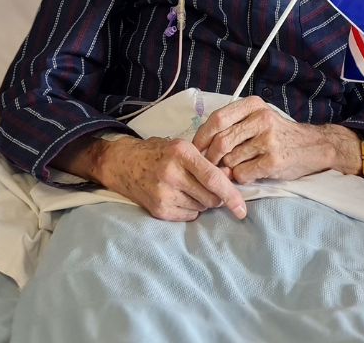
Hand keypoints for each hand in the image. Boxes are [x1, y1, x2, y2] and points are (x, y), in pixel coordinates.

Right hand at [87, 135, 245, 221]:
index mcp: (181, 153)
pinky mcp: (158, 209)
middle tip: (207, 188)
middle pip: (210, 197)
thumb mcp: (181, 147)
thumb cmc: (156, 153)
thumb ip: (205, 162)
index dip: (231, 195)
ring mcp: (163, 193)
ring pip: (201, 208)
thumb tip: (231, 179)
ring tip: (186, 189)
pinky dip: (190, 209)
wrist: (121, 163)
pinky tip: (178, 197)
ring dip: (201, 202)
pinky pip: (188, 216)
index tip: (242, 209)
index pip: (213, 179)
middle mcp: (171, 173)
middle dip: (217, 197)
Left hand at [193, 96, 360, 183]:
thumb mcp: (258, 118)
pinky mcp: (273, 161)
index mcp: (254, 106)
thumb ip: (233, 125)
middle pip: (220, 141)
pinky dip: (241, 177)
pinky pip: (242, 173)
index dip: (202, 136)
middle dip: (211, 157)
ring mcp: (268, 141)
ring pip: (230, 160)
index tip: (196, 147)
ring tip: (238, 166)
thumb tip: (202, 144)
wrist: (315, 147)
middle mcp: (261, 120)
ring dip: (228, 168)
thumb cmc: (280, 134)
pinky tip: (250, 173)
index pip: (217, 119)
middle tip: (210, 165)